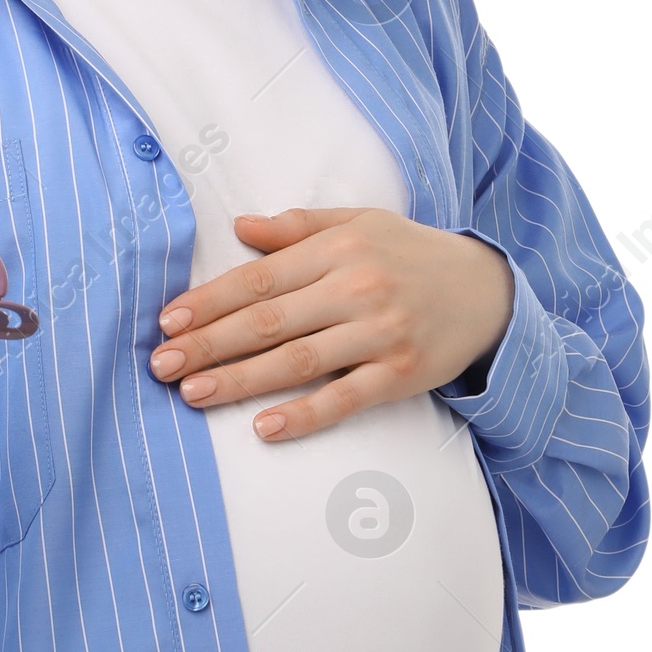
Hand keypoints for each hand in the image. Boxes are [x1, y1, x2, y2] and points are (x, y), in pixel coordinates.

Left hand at [148, 206, 514, 441]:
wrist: (489, 289)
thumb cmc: (411, 254)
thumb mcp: (360, 223)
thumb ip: (298, 228)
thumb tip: (240, 227)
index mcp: (340, 249)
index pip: (260, 278)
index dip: (209, 302)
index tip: (168, 322)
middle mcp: (358, 289)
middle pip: (269, 321)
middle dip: (209, 344)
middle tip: (162, 365)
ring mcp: (381, 334)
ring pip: (298, 361)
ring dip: (240, 380)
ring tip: (194, 393)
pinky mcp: (402, 375)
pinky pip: (345, 399)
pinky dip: (304, 415)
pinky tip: (265, 428)